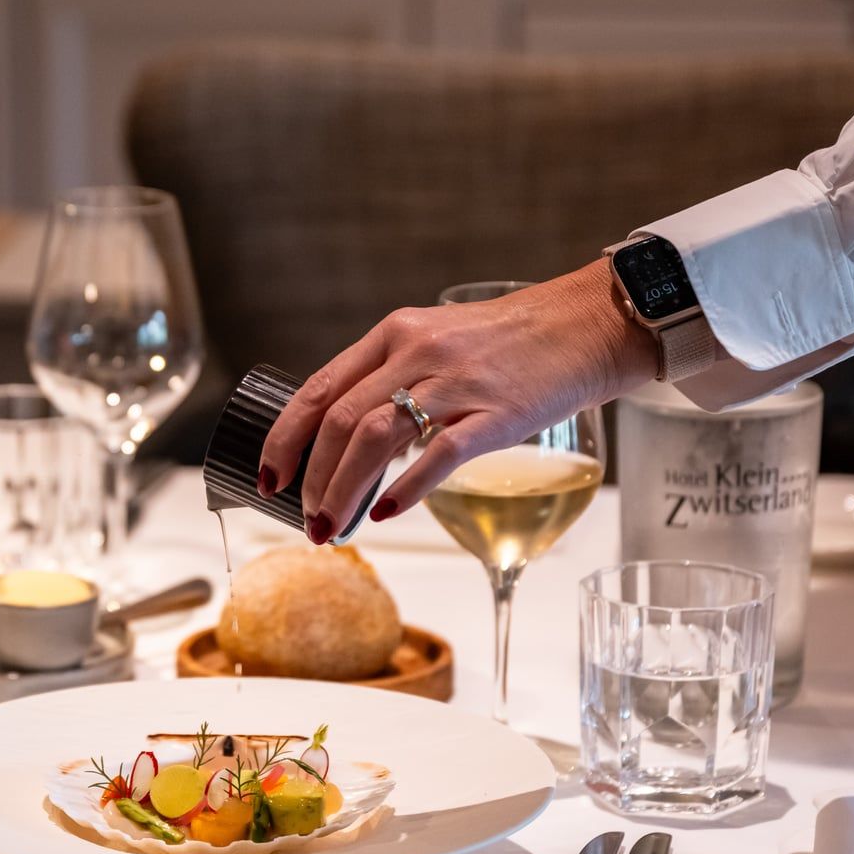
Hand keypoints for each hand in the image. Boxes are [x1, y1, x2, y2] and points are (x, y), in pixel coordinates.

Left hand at [258, 260, 658, 540]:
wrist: (584, 326)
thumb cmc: (508, 343)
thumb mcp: (435, 341)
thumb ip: (391, 376)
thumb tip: (342, 435)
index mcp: (393, 335)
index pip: (319, 389)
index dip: (286, 438)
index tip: (269, 477)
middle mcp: (417, 353)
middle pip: (341, 422)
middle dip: (313, 479)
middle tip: (304, 521)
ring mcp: (457, 383)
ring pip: (377, 439)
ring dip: (344, 490)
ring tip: (332, 526)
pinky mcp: (496, 414)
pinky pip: (439, 454)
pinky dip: (404, 489)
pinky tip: (384, 513)